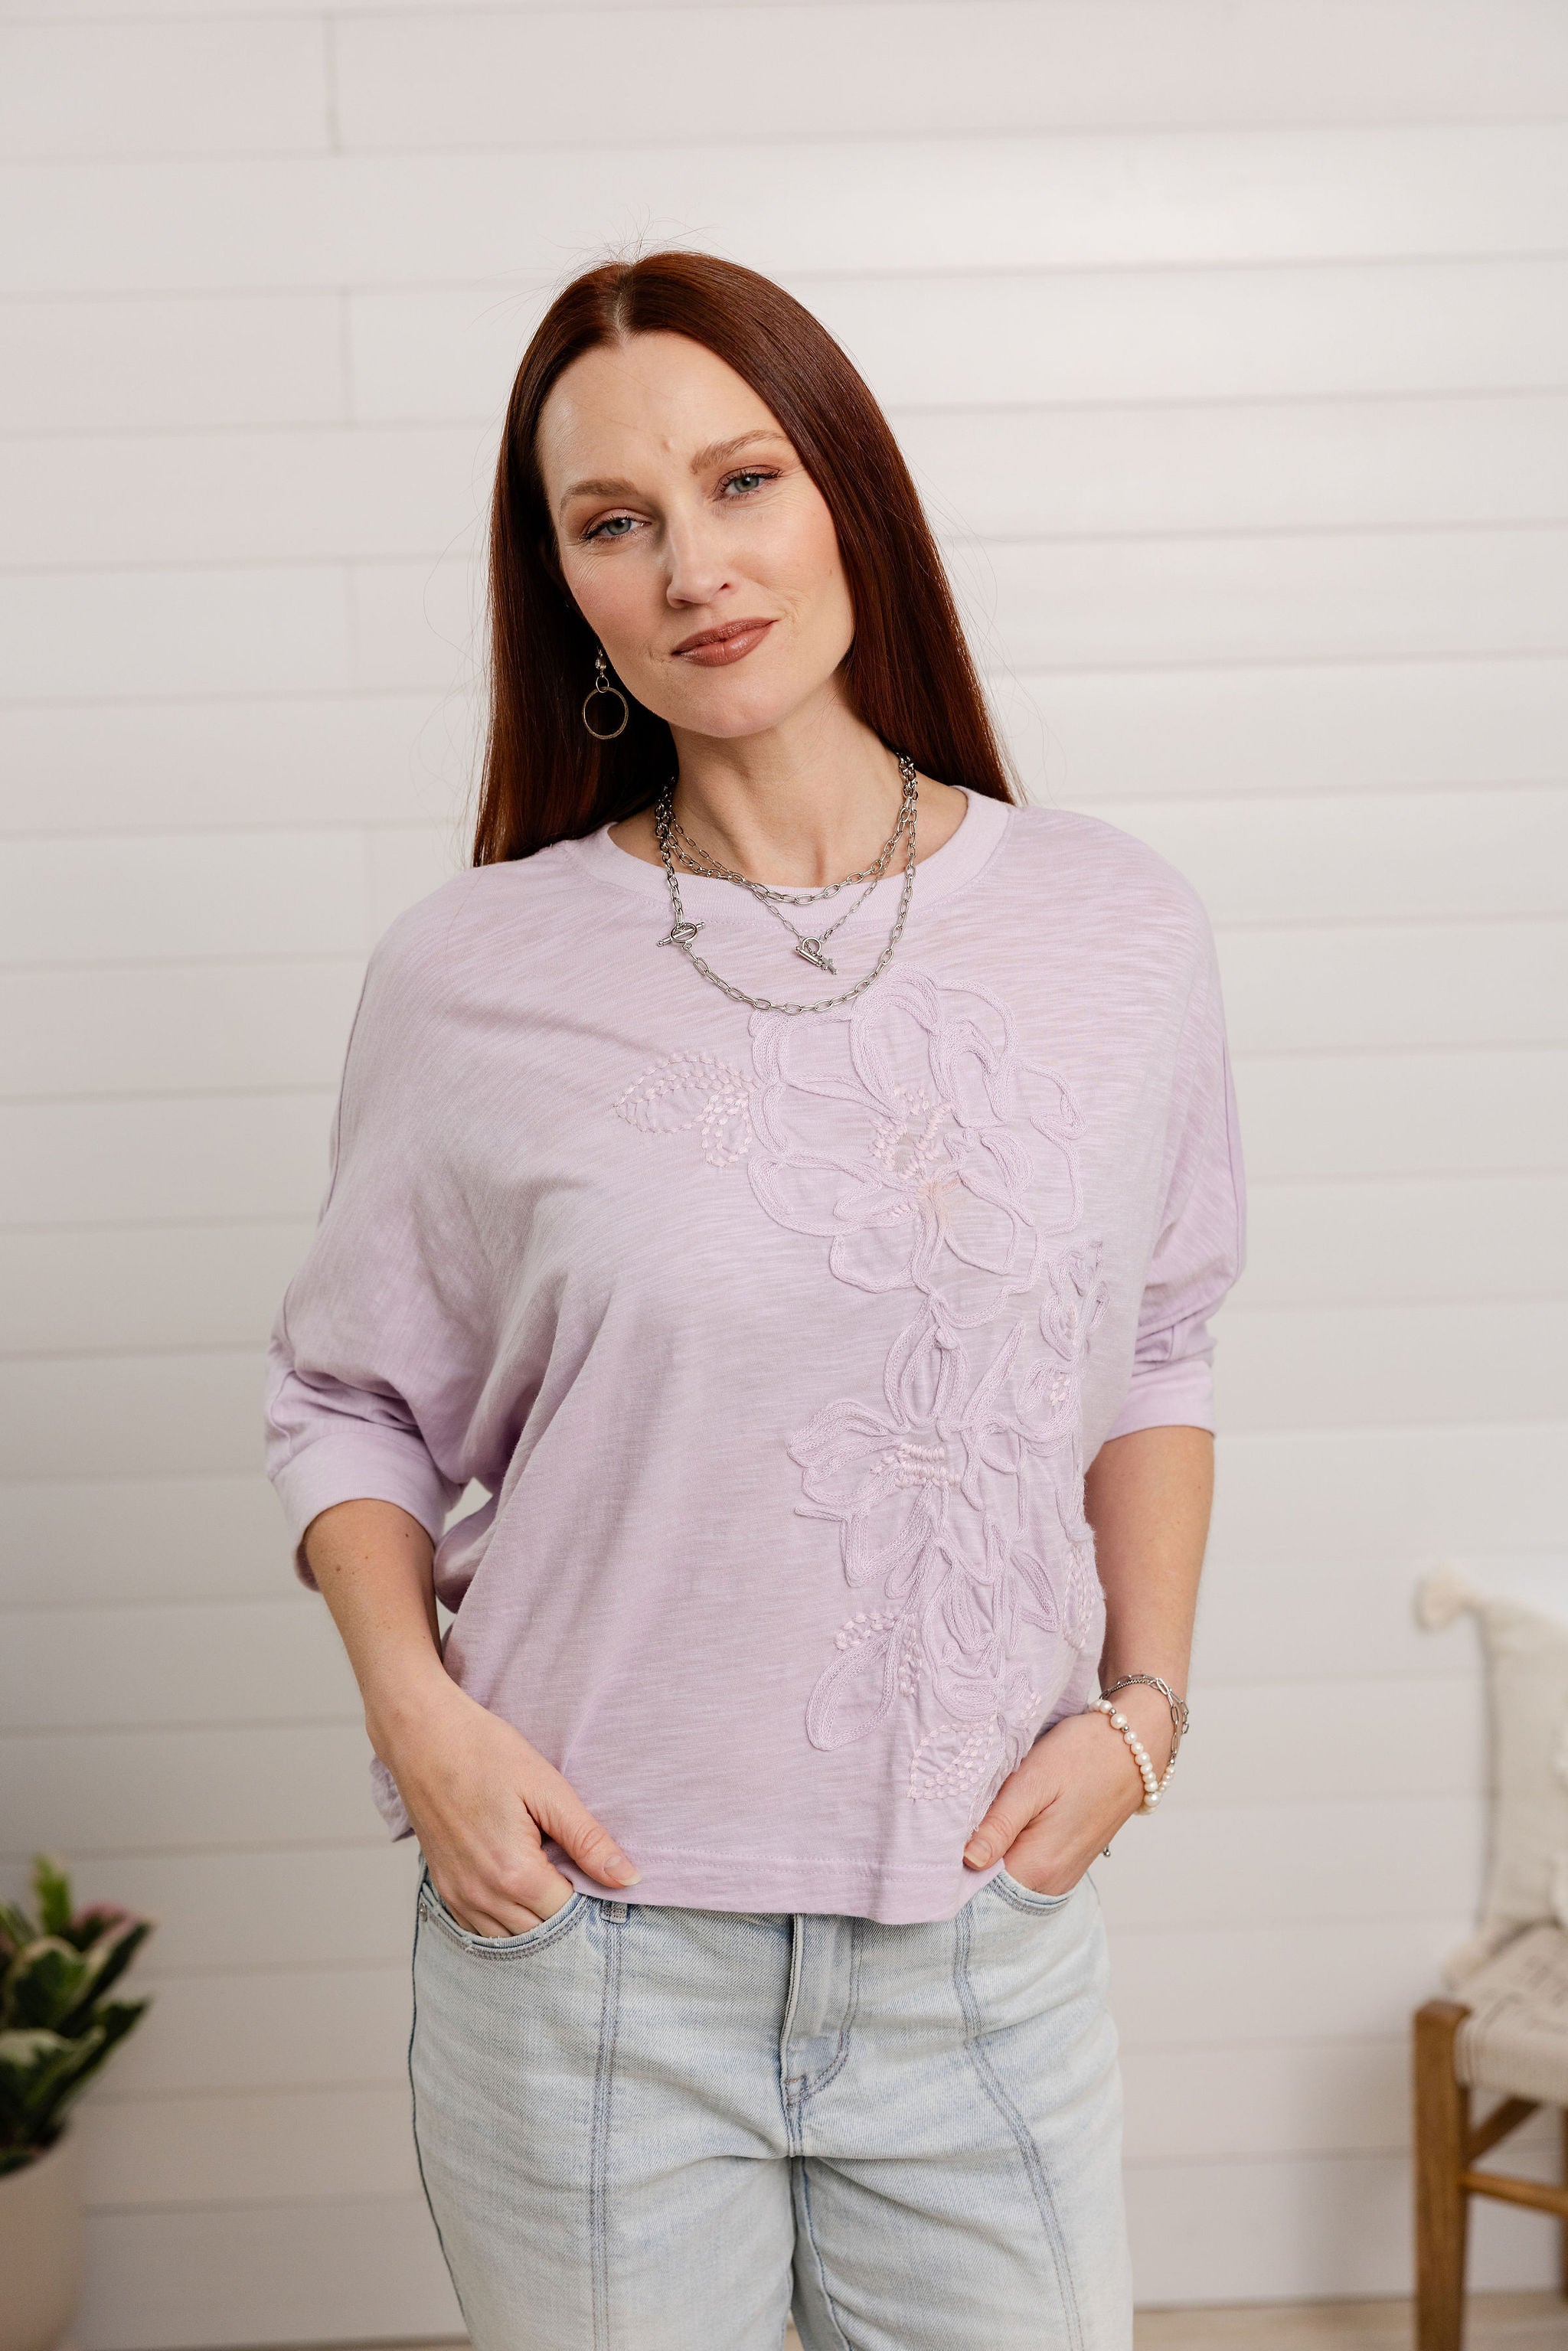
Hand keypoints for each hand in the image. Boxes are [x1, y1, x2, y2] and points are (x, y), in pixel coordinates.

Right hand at [374, 1676, 639, 1936]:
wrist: (423, 1737)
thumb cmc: (486, 1753)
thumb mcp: (547, 1789)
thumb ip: (588, 1840)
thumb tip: (630, 1879)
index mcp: (514, 1873)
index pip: (569, 1917)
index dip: (592, 1900)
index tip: (601, 1876)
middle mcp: (482, 1896)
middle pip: (541, 1936)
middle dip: (567, 1916)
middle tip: (581, 1877)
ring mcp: (458, 1897)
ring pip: (510, 1940)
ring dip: (537, 1921)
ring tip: (554, 1881)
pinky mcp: (444, 1890)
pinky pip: (481, 1930)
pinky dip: (507, 1921)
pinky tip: (521, 1891)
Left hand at [962, 1687, 1172, 1896]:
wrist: (1135, 1745)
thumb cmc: (1084, 1754)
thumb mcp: (1034, 1780)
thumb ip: (1000, 1824)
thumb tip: (966, 1860)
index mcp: (1039, 1867)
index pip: (977, 1889)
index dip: (950, 1869)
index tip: (931, 1845)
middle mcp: (1052, 1883)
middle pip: (990, 1887)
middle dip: (964, 1863)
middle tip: (943, 1827)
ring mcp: (1061, 1876)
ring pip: (1006, 1877)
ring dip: (986, 1855)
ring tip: (968, 1822)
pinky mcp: (1065, 1863)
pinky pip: (1024, 1867)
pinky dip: (1006, 1851)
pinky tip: (996, 1824)